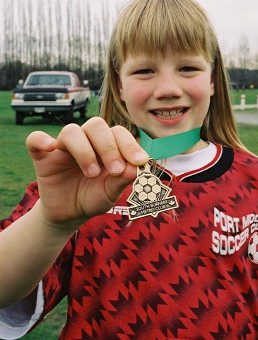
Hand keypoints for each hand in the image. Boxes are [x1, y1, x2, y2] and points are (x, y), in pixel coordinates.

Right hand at [26, 117, 147, 225]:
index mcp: (106, 145)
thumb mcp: (110, 193)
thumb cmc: (93, 198)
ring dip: (84, 150)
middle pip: (96, 125)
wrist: (69, 214)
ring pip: (71, 131)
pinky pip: (35, 139)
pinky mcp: (43, 157)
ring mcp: (64, 147)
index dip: (129, 144)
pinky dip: (41, 140)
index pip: (118, 133)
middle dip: (109, 146)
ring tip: (91, 173)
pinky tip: (50, 147)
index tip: (139, 161)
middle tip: (115, 171)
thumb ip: (122, 180)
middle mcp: (86, 141)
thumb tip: (136, 167)